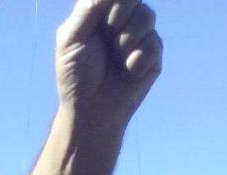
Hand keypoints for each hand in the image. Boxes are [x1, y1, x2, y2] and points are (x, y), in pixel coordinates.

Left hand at [56, 0, 161, 128]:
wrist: (91, 111)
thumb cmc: (76, 75)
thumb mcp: (72, 36)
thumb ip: (90, 6)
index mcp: (101, 10)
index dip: (114, 2)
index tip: (104, 20)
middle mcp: (123, 18)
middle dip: (119, 16)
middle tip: (107, 36)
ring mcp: (139, 36)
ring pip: (147, 16)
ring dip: (127, 40)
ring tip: (116, 59)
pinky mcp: (152, 56)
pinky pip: (154, 44)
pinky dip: (136, 61)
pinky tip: (127, 74)